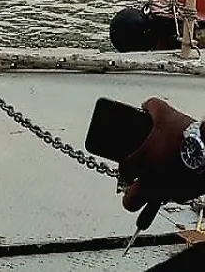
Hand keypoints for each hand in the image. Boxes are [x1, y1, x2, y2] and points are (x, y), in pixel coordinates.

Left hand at [118, 98, 204, 212]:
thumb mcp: (166, 115)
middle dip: (130, 199)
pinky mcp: (189, 195)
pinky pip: (177, 199)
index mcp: (141, 163)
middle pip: (130, 202)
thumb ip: (152, 108)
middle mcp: (152, 182)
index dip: (124, 169)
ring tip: (155, 194)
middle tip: (132, 191)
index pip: (123, 172)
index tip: (128, 166)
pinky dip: (176, 194)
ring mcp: (170, 192)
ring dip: (153, 200)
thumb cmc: (188, 136)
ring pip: (154, 206)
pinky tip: (178, 188)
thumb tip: (149, 105)